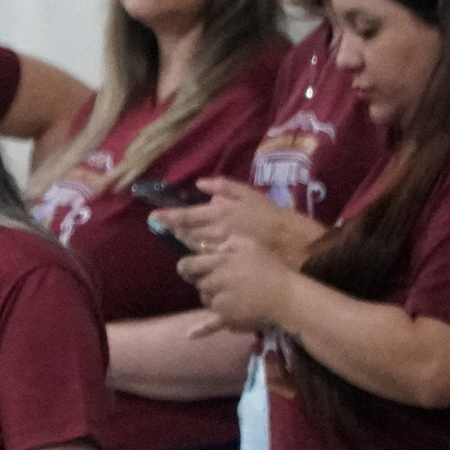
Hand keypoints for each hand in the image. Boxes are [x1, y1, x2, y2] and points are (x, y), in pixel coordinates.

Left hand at [155, 177, 324, 265]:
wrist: (292, 244)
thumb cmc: (271, 217)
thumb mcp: (250, 195)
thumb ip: (224, 187)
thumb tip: (200, 184)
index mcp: (221, 214)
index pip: (188, 216)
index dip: (170, 217)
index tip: (156, 217)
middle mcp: (218, 233)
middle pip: (188, 235)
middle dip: (177, 232)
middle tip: (169, 228)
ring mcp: (222, 251)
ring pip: (196, 250)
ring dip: (187, 246)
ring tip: (183, 241)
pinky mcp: (228, 265)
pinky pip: (208, 265)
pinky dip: (200, 262)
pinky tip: (198, 262)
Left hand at [177, 233, 297, 332]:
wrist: (287, 296)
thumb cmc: (270, 268)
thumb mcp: (249, 245)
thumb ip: (226, 243)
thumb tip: (207, 246)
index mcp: (219, 262)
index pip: (188, 265)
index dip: (187, 267)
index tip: (191, 269)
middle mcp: (215, 281)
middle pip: (198, 283)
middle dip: (207, 282)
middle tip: (226, 281)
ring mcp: (220, 301)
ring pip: (206, 300)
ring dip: (214, 298)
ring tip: (236, 295)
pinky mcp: (227, 317)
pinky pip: (211, 324)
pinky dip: (201, 330)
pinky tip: (190, 335)